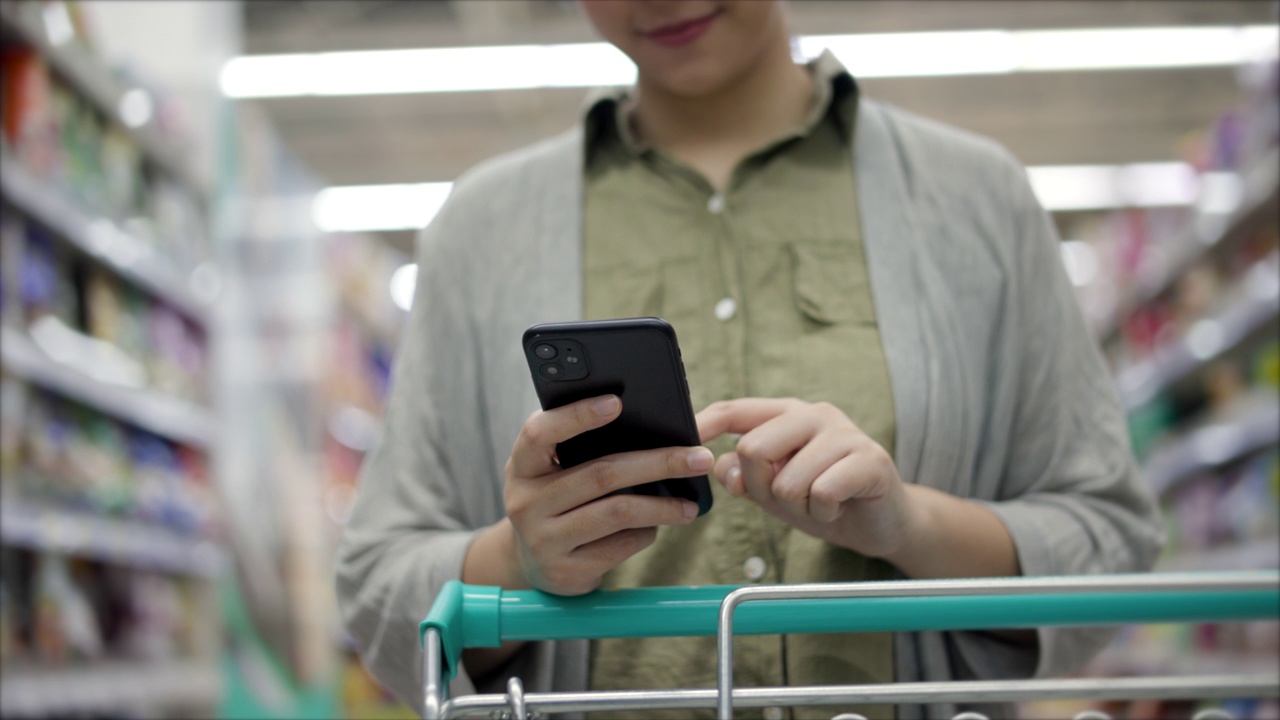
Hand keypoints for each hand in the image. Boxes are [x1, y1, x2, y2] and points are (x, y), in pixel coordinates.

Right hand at [502, 394, 711, 595]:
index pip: (540, 433)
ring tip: (690, 504)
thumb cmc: (559, 500)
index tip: (616, 402)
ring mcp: (542, 538)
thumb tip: (672, 425)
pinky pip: (619, 545)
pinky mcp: (564, 570)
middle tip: (699, 458)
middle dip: (658, 463)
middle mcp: (524, 500)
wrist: (535, 563)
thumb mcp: (558, 470)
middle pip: (600, 473)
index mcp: (522, 464)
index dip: (576, 416)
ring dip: (662, 506)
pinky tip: (656, 526)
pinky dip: (646, 533)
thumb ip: (591, 446)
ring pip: (617, 512)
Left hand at [696, 398, 914, 559]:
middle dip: (763, 489)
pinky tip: (838, 508)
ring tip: (820, 503)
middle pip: (754, 448)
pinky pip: (822, 493)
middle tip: (791, 500)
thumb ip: (746, 476)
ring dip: (798, 507)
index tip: (684, 442)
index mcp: (786, 415)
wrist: (883, 522)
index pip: (735, 410)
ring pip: (787, 480)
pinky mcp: (870, 459)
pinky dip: (823, 513)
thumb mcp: (775, 490)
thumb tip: (721, 466)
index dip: (705, 424)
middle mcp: (814, 414)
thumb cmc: (825, 500)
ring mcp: (844, 434)